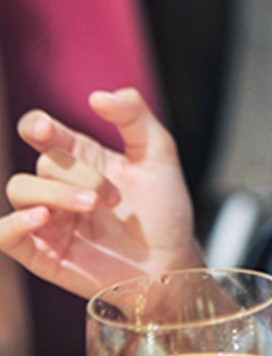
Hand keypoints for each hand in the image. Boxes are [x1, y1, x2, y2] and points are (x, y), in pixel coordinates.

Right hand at [0, 88, 201, 298]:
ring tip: (92, 207)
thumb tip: (98, 95)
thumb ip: (133, 116)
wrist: (171, 260)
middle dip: (78, 175)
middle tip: (113, 197)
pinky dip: (12, 225)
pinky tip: (40, 218)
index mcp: (81, 157)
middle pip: (44, 165)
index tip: (45, 129)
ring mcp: (48, 219)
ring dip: (55, 194)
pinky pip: (5, 237)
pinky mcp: (43, 253)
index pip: (41, 132)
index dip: (37, 127)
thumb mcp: (158, 153)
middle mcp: (60, 185)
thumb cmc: (165, 208)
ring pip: (21, 191)